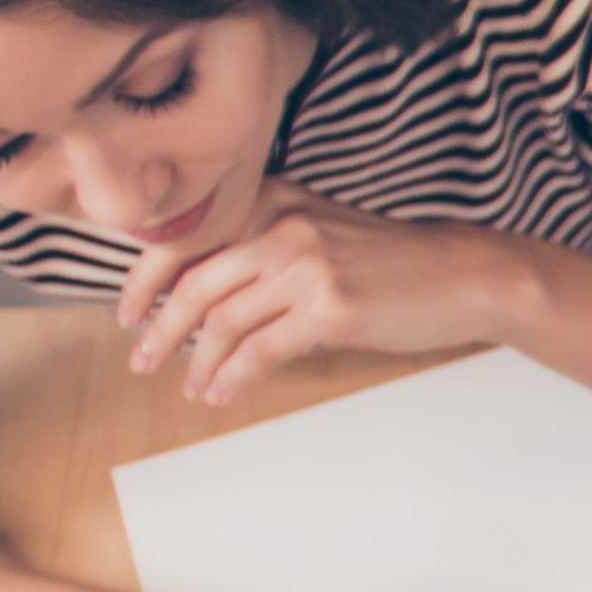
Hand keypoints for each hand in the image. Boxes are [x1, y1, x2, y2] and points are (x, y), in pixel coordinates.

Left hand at [112, 195, 518, 412]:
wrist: (463, 274)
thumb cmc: (390, 263)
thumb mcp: (319, 231)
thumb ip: (262, 244)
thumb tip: (201, 288)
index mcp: (271, 199)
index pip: (183, 236)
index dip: (144, 280)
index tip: (128, 314)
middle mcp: (280, 225)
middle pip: (193, 283)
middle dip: (159, 330)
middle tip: (142, 360)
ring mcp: (305, 265)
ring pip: (222, 322)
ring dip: (197, 362)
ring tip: (190, 386)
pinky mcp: (329, 308)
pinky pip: (260, 350)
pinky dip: (233, 377)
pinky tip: (223, 392)